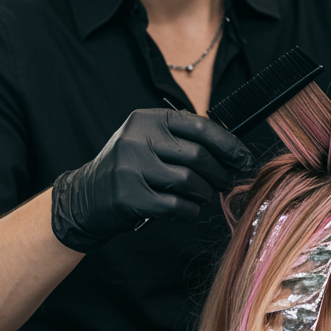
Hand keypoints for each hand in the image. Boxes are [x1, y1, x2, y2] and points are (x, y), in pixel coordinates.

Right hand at [50, 109, 252, 252]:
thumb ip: (183, 140)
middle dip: (220, 173)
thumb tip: (233, 151)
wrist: (86, 197)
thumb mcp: (149, 142)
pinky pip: (175, 205)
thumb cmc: (130, 169)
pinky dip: (190, 210)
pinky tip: (188, 209)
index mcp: (147, 120)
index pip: (199, 126)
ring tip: (204, 196)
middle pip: (197, 155)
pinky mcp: (128, 196)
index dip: (228, 144)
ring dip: (205, 193)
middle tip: (226, 182)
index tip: (244, 158)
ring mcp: (130, 167)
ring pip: (189, 181)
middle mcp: (136, 139)